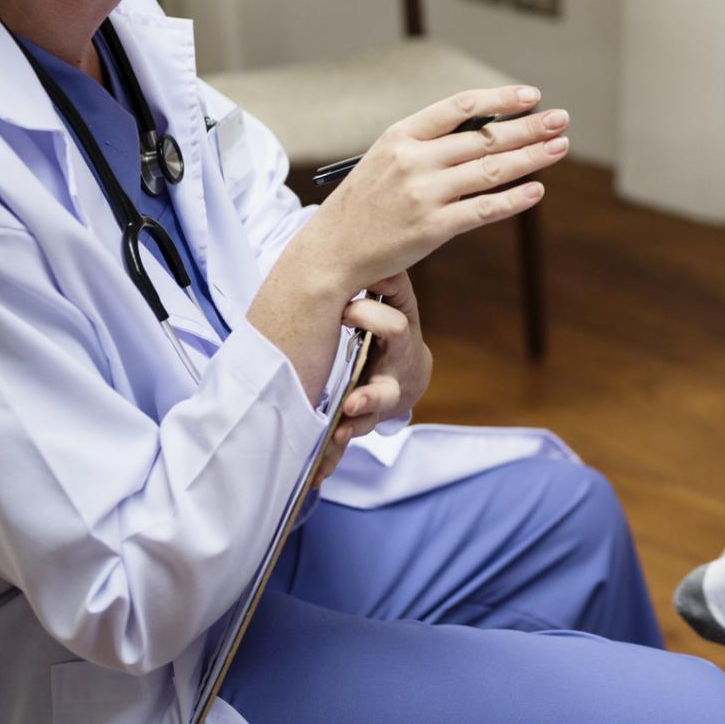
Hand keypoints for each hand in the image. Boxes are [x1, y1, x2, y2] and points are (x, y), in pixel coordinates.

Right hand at [307, 86, 568, 288]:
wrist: (332, 249)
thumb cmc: (365, 203)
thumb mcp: (386, 159)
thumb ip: (428, 144)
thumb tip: (485, 131)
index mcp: (400, 136)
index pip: (458, 107)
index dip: (499, 99)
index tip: (531, 96)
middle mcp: (413, 160)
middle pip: (483, 137)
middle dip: (529, 127)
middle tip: (562, 118)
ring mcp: (424, 194)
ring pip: (491, 170)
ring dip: (531, 157)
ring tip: (559, 147)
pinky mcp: (433, 227)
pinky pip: (483, 209)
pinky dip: (514, 199)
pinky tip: (536, 190)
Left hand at [310, 273, 431, 487]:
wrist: (409, 374)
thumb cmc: (395, 329)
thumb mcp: (398, 302)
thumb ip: (388, 280)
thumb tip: (377, 251)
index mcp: (400, 343)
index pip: (392, 329)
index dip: (368, 317)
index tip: (344, 309)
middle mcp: (391, 380)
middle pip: (385, 392)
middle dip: (369, 398)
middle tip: (350, 403)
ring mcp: (376, 406)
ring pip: (365, 425)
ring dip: (349, 432)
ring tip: (334, 437)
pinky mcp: (359, 423)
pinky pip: (346, 445)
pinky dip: (331, 460)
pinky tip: (316, 473)